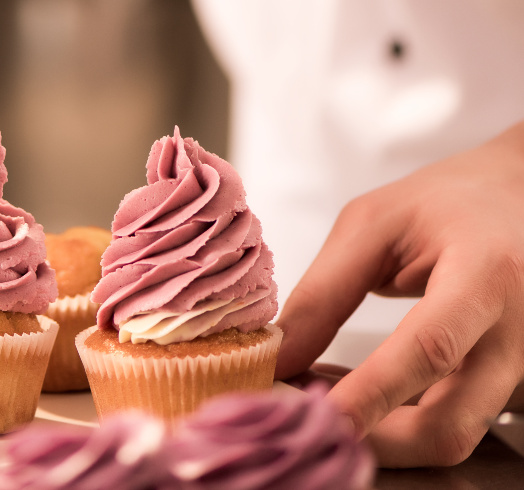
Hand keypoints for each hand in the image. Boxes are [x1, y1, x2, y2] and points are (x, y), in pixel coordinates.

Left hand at [274, 120, 523, 467]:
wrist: (516, 196)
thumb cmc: (444, 203)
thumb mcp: (371, 225)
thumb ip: (324, 292)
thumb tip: (277, 359)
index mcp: (485, 275)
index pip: (430, 348)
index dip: (372, 392)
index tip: (316, 416)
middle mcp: (515, 331)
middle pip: (450, 423)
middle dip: (371, 439)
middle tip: (301, 416)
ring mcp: (517, 363)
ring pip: (449, 435)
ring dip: (377, 434)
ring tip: (317, 393)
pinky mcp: (504, 381)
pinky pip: (449, 422)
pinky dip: (393, 421)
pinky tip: (350, 390)